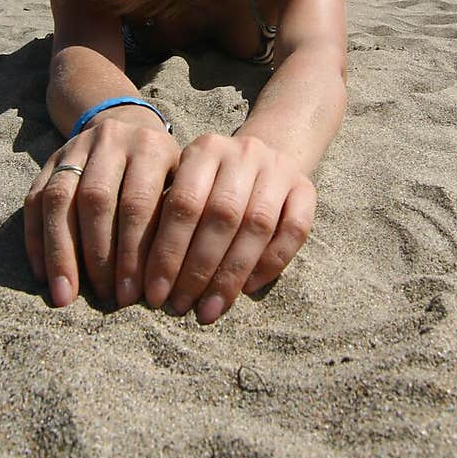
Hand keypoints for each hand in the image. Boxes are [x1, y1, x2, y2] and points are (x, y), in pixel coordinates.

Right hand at [24, 115, 179, 307]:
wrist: (129, 126)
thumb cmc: (163, 172)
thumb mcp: (180, 184)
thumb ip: (172, 220)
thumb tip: (162, 280)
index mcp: (151, 147)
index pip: (139, 203)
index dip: (134, 252)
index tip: (132, 295)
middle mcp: (112, 141)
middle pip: (97, 200)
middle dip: (98, 256)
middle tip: (103, 297)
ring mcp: (77, 147)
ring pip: (60, 199)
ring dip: (61, 252)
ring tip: (65, 295)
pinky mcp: (50, 159)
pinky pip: (35, 200)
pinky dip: (37, 240)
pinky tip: (42, 274)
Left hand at [143, 133, 315, 324]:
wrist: (266, 154)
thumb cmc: (211, 184)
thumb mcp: (185, 185)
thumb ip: (168, 220)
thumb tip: (149, 279)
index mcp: (205, 149)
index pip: (183, 203)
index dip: (168, 252)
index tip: (156, 293)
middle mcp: (243, 152)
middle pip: (221, 216)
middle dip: (197, 268)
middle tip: (181, 305)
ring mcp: (279, 168)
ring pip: (257, 225)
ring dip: (231, 274)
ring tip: (209, 308)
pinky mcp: (307, 187)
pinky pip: (295, 231)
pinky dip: (271, 263)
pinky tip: (247, 289)